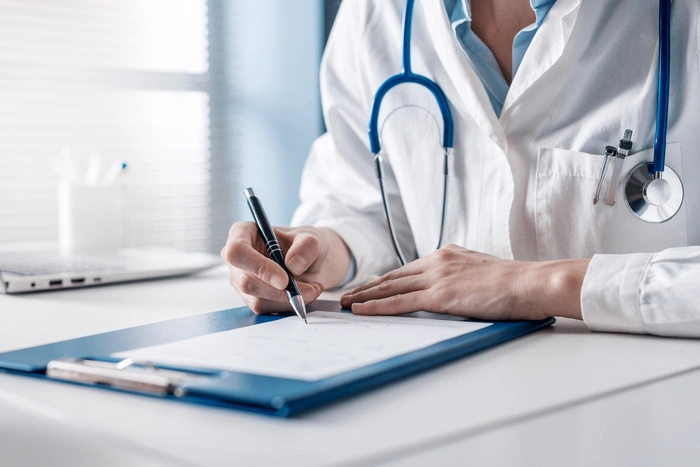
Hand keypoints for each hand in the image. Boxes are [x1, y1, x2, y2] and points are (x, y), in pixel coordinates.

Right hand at [221, 223, 350, 313]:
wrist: (312, 260)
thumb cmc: (304, 243)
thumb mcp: (311, 238)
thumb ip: (306, 247)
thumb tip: (293, 266)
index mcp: (242, 233)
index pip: (237, 252)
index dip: (258, 267)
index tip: (283, 279)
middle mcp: (238, 259)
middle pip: (246, 282)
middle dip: (278, 291)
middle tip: (307, 290)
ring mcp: (242, 281)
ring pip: (257, 300)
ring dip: (289, 300)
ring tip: (313, 289)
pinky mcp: (252, 298)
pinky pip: (267, 309)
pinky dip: (290, 305)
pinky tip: (306, 294)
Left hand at [340, 244, 588, 320]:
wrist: (532, 282)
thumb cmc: (516, 283)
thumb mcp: (483, 273)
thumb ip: (462, 277)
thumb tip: (455, 290)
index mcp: (447, 255)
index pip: (408, 269)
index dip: (386, 279)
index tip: (370, 286)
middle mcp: (437, 261)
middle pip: (393, 276)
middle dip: (368, 286)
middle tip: (348, 294)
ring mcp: (437, 277)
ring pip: (391, 287)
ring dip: (365, 296)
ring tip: (346, 303)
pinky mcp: (440, 295)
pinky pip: (400, 302)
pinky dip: (377, 306)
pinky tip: (361, 310)